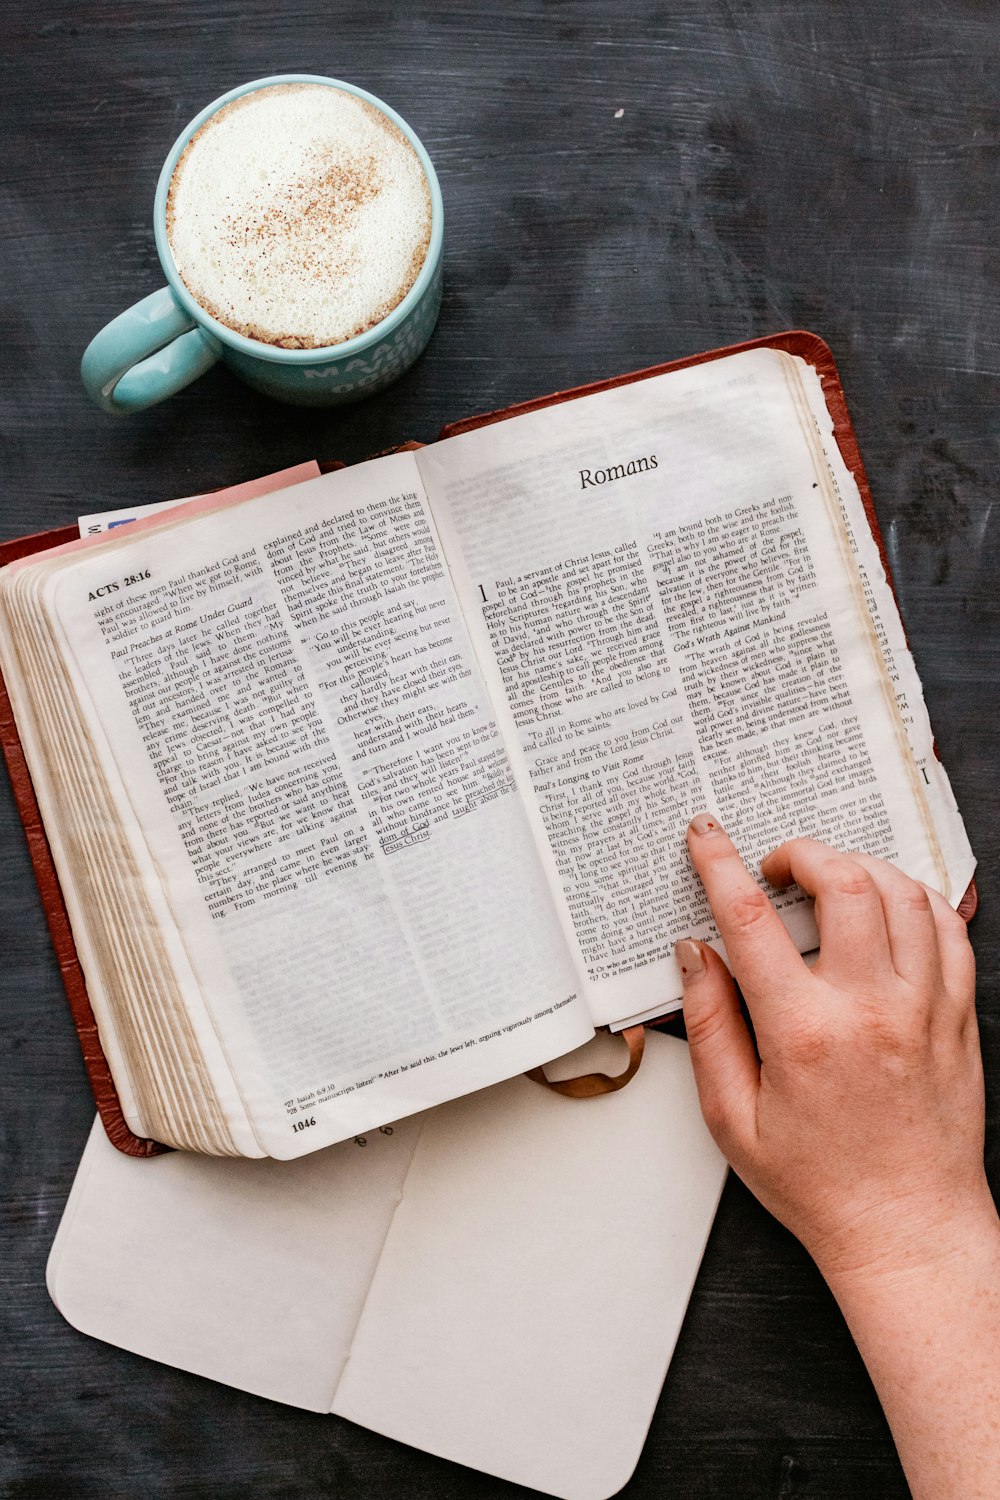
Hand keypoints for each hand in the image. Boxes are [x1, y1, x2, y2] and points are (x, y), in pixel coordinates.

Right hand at [676, 814, 987, 1282]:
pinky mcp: (958, 1017)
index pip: (753, 920)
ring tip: (829, 884)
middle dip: (800, 852)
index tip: (706, 836)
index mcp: (805, 1034)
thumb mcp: (731, 1117)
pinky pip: (949, 928)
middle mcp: (872, 1010)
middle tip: (776, 867)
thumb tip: (694, 955)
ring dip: (859, 868)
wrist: (908, 1231)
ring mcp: (925, 1009)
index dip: (720, 864)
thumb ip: (708, 1026)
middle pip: (843, 882)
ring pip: (902, 892)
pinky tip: (887, 908)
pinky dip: (916, 898)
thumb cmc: (818, 1185)